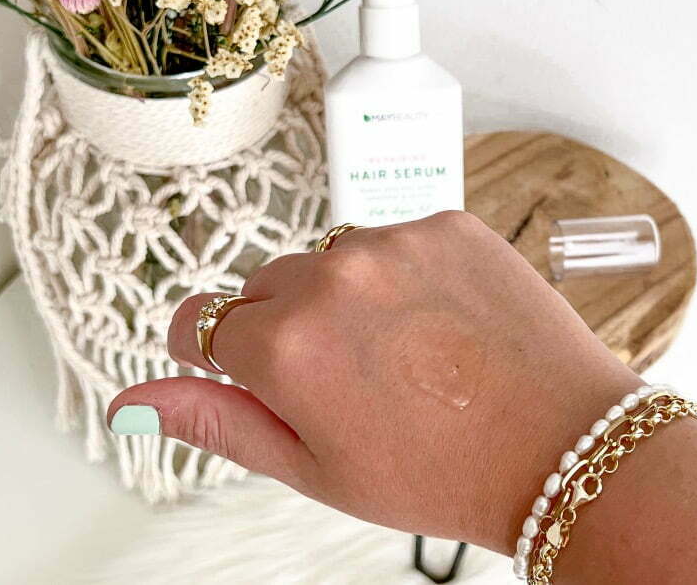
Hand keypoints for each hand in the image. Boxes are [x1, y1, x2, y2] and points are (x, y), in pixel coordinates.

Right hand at [108, 211, 641, 552]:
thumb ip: (218, 421)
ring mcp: (395, 242)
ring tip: (406, 352)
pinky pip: (398, 240)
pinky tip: (442, 322)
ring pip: (334, 261)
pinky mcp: (448, 223)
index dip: (222, 352)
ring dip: (351, 297)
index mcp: (284, 345)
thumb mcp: (316, 467)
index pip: (202, 321)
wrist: (562, 445)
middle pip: (268, 286)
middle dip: (290, 327)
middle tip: (351, 378)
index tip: (250, 367)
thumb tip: (133, 402)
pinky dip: (407, 274)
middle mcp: (332, 277)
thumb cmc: (443, 473)